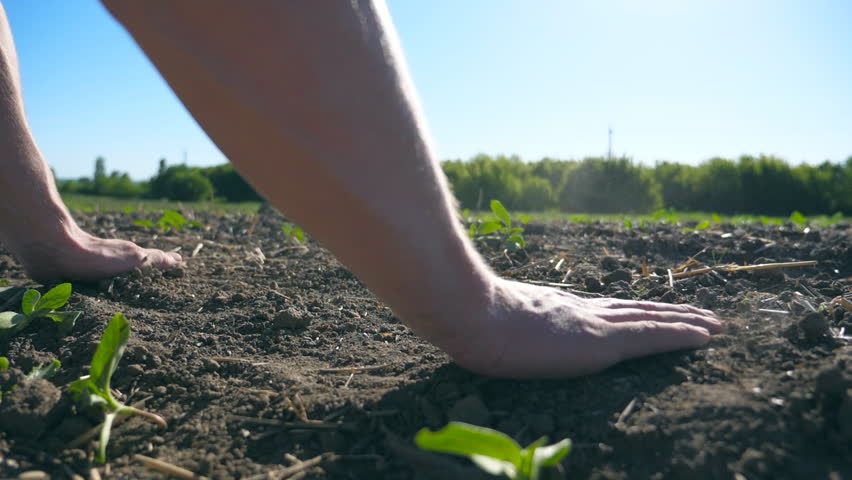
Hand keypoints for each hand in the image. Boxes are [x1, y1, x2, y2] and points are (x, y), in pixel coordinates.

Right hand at [443, 277, 720, 377]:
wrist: (474, 316)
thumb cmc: (473, 322)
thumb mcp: (494, 320)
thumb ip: (507, 321)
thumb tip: (493, 330)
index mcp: (560, 310)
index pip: (608, 311)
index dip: (636, 312)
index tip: (655, 313)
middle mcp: (583, 312)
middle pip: (637, 311)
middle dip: (671, 314)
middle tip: (701, 315)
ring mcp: (594, 325)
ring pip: (652, 321)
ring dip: (686, 322)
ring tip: (714, 324)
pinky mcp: (602, 340)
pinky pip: (652, 337)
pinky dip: (681, 335)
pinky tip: (705, 336)